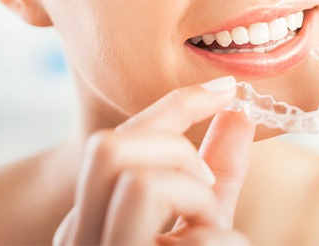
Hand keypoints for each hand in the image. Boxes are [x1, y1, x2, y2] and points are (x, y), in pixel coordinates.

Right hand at [53, 76, 254, 244]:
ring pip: (138, 181)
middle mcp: (79, 234)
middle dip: (174, 149)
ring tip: (208, 229)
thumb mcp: (205, 216)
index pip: (117, 138)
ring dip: (195, 197)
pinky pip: (188, 237)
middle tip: (204, 184)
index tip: (225, 88)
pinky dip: (220, 240)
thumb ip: (218, 168)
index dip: (178, 103)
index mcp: (92, 211)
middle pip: (108, 146)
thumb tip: (239, 111)